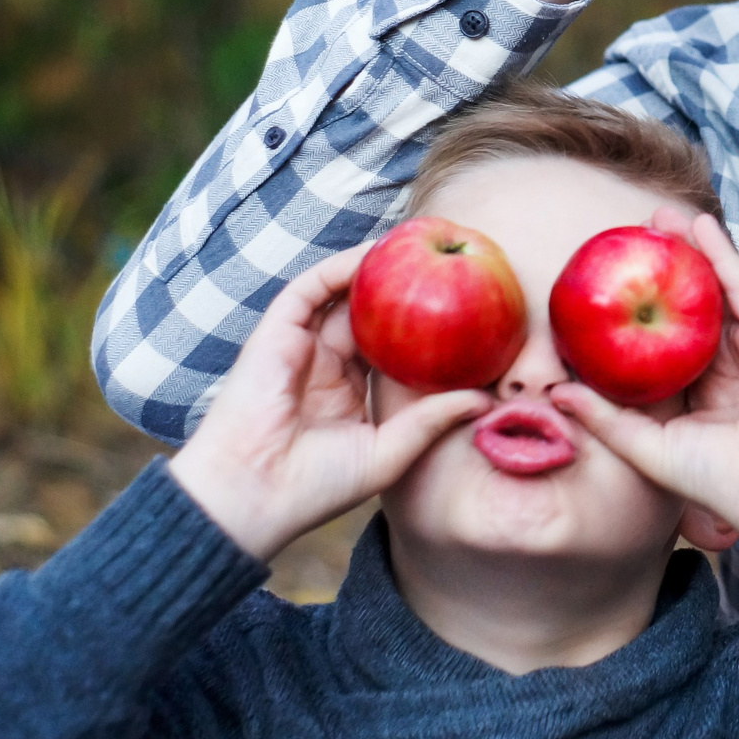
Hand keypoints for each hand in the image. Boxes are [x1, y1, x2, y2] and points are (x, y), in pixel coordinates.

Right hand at [168, 246, 488, 560]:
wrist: (253, 494)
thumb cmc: (316, 487)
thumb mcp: (389, 453)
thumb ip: (431, 421)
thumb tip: (485, 399)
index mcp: (349, 394)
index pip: (393, 348)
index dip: (425, 327)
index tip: (467, 306)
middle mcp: (326, 365)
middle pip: (370, 314)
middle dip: (404, 287)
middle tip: (448, 261)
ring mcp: (302, 347)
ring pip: (341, 294)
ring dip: (374, 267)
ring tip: (416, 243)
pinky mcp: (276, 333)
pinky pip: (310, 289)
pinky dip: (340, 268)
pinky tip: (375, 253)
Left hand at [550, 211, 738, 540]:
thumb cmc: (714, 479)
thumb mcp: (646, 447)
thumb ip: (605, 418)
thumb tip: (556, 392)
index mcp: (695, 390)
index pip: (662, 340)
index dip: (636, 309)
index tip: (605, 281)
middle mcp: (723, 363)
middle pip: (689, 305)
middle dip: (664, 268)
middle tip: (632, 237)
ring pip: (715, 287)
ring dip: (690, 249)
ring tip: (660, 217)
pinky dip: (721, 253)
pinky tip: (699, 225)